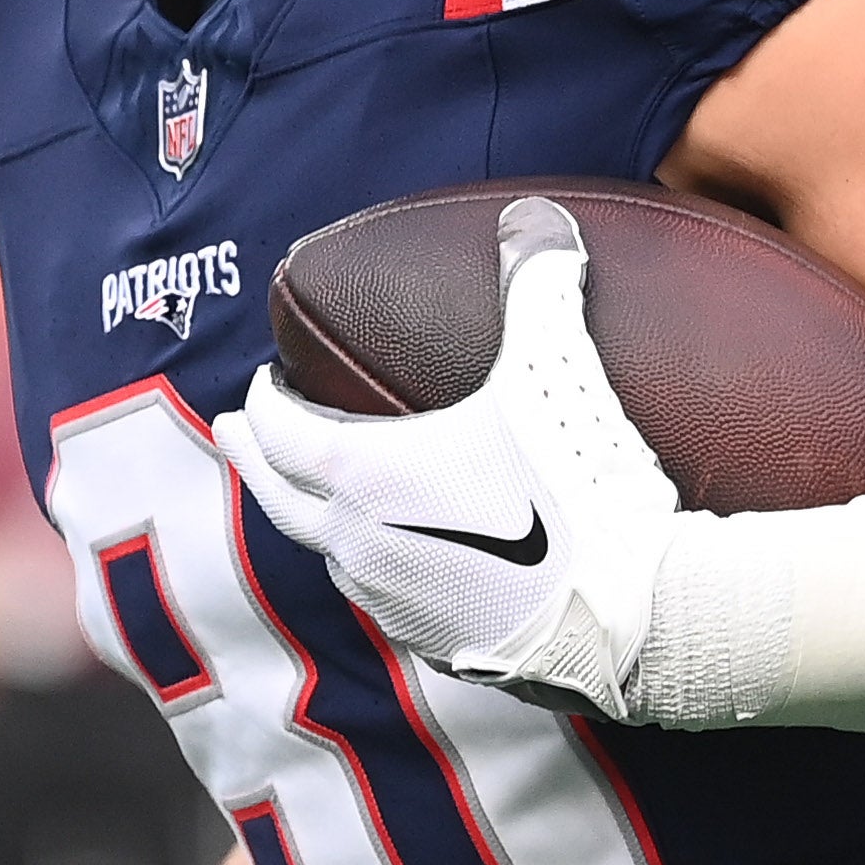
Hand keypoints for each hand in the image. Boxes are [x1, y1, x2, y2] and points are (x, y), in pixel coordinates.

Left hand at [218, 197, 682, 716]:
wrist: (634, 617)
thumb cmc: (581, 490)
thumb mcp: (555, 372)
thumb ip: (538, 285)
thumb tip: (533, 217)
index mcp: (363, 476)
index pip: (281, 432)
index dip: (267, 402)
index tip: (266, 382)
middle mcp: (358, 545)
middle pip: (279, 496)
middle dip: (251, 458)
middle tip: (230, 433)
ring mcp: (393, 604)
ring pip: (328, 554)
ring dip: (313, 517)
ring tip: (318, 496)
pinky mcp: (437, 647)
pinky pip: (383, 598)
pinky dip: (372, 566)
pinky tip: (399, 559)